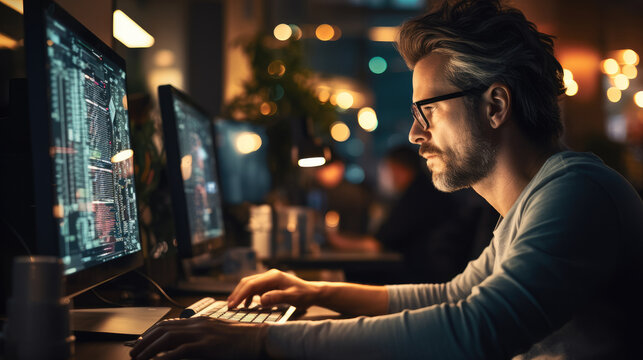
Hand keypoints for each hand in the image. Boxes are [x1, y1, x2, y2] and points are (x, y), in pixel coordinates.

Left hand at [129, 317, 267, 359]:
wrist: (260, 339)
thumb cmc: (243, 340)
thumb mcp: (219, 336)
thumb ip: (203, 338)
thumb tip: (188, 346)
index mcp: (201, 321)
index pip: (170, 324)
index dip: (152, 333)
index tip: (141, 342)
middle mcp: (199, 324)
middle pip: (163, 330)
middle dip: (144, 342)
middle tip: (133, 353)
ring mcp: (202, 334)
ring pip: (166, 339)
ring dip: (149, 349)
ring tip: (139, 359)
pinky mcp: (207, 345)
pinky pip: (179, 351)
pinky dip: (164, 357)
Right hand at [227, 269, 320, 309]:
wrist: (312, 292)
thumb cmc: (304, 294)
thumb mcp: (292, 297)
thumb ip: (277, 297)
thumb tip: (261, 300)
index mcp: (273, 276)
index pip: (252, 284)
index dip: (241, 294)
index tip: (233, 305)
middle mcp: (269, 275)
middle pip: (247, 282)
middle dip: (237, 294)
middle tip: (229, 306)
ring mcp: (269, 279)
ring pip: (250, 285)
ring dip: (241, 294)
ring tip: (233, 305)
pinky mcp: (270, 284)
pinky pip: (255, 289)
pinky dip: (248, 296)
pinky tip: (247, 305)